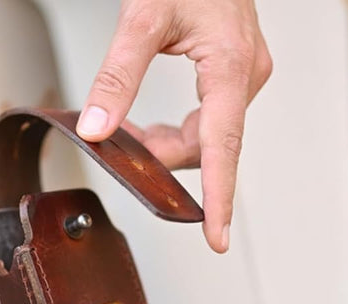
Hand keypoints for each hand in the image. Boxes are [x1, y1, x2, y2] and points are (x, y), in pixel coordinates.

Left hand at [75, 0, 271, 252]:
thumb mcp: (143, 17)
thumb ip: (119, 75)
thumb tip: (100, 127)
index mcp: (233, 65)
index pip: (224, 146)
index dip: (218, 197)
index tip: (216, 237)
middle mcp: (248, 74)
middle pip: (209, 144)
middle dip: (164, 158)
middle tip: (122, 152)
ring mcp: (245, 74)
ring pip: (207, 134)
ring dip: (167, 143)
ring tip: (130, 137)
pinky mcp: (235, 72)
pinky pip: (209, 118)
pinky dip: (177, 128)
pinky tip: (148, 127)